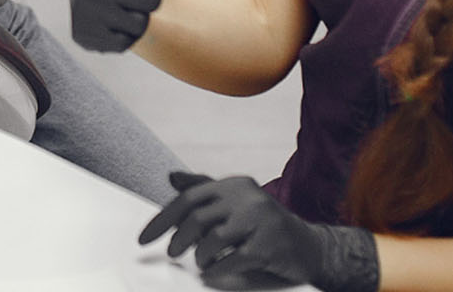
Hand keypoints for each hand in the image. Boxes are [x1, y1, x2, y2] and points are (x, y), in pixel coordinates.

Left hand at [137, 171, 378, 291]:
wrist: (310, 247)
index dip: (162, 219)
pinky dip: (217, 270)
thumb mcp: (235, 202)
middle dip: (178, 239)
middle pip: (197, 217)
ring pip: (213, 239)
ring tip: (200, 262)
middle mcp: (247, 197)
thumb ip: (204, 190)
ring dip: (199, 256)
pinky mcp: (269, 246)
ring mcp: (260, 221)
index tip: (143, 239)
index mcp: (234, 184)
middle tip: (171, 253)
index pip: (189, 198)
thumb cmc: (263, 226)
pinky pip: (233, 260)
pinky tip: (211, 274)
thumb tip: (171, 177)